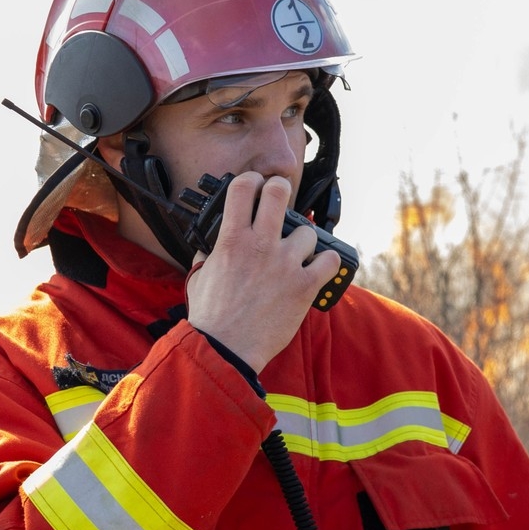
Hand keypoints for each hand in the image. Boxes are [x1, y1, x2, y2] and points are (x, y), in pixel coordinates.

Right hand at [186, 173, 341, 373]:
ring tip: (297, 254)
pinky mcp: (304, 286)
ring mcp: (285, 264)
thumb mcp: (199, 277)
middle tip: (280, 200)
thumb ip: (208, 255)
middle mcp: (260, 245)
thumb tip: (209, 246)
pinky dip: (327, 262)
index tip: (255, 185)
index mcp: (231, 240)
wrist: (226, 349)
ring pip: (308, 231)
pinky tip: (319, 268)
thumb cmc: (212, 318)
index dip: (252, 180)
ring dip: (303, 240)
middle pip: (279, 193)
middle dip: (280, 190)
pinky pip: (330, 260)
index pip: (243, 187)